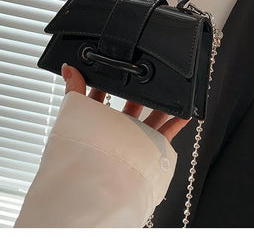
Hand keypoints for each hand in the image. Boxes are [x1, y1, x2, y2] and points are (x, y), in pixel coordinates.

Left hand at [61, 63, 190, 141]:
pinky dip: (177, 123)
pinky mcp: (149, 148)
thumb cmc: (83, 153)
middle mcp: (117, 130)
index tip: (118, 68)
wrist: (97, 185)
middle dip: (140, 91)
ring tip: (172, 90)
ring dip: (162, 104)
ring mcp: (134, 139)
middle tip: (148, 75)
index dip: (109, 83)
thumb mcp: (76, 114)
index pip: (103, 97)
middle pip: (131, 106)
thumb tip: (68, 68)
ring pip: (151, 117)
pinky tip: (185, 113)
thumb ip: (74, 90)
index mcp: (98, 122)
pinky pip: (166, 134)